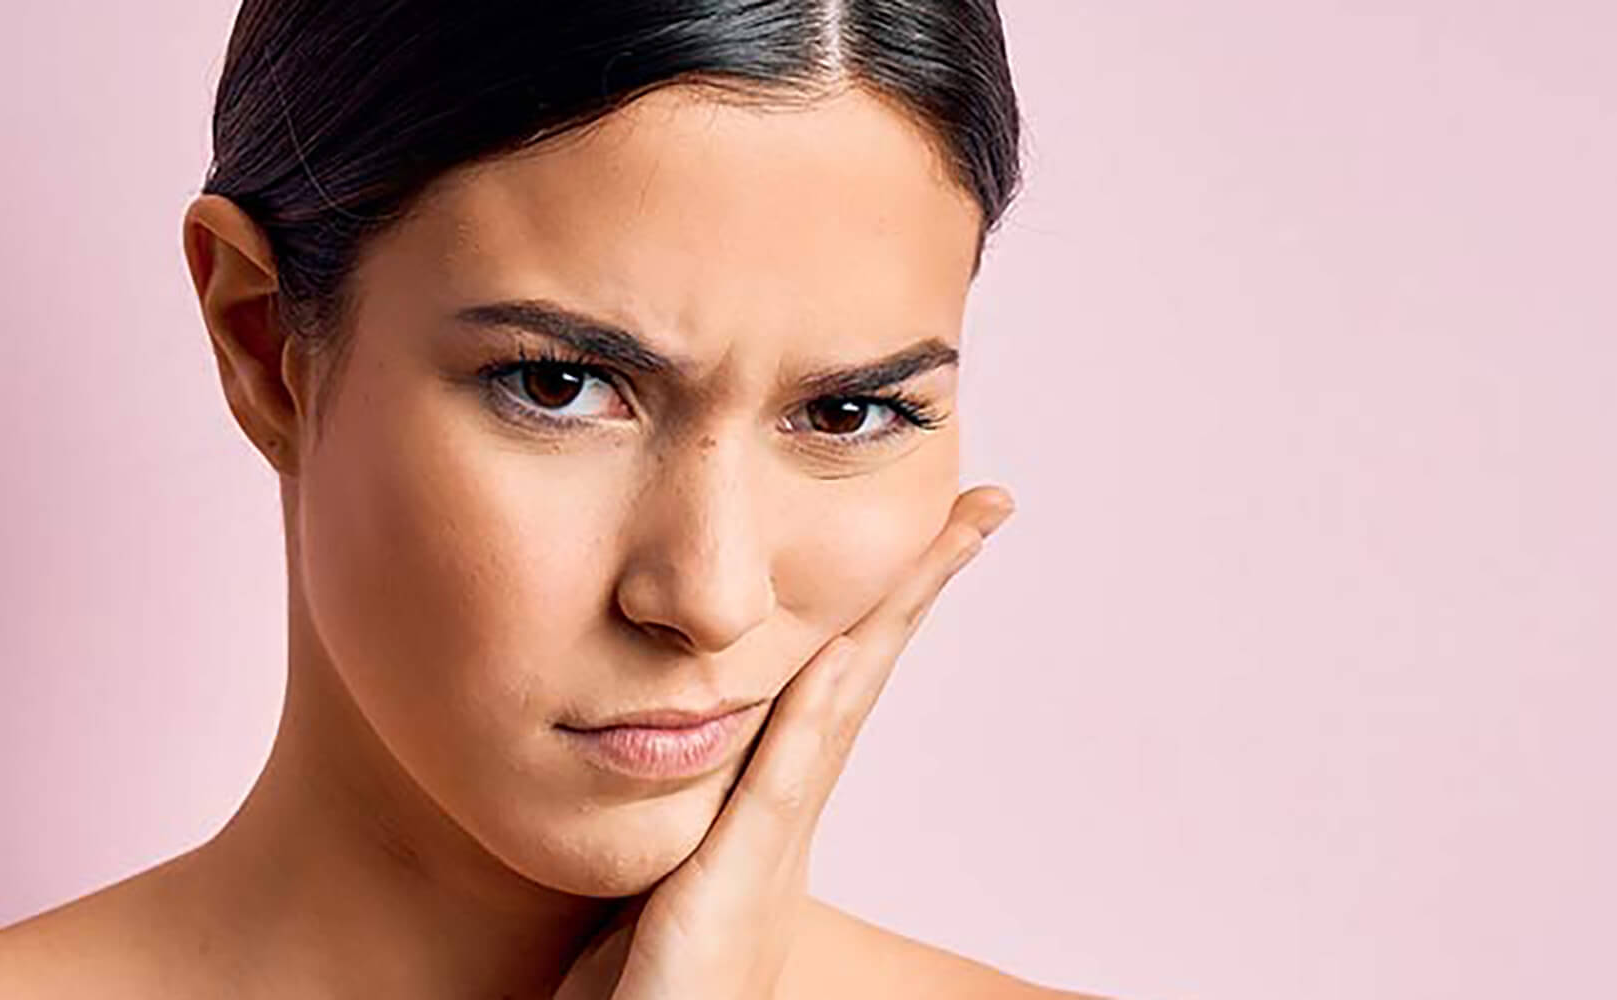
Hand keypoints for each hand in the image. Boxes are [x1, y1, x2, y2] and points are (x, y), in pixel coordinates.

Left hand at [553, 484, 1018, 999]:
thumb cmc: (632, 995)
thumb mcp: (650, 881)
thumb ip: (669, 818)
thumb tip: (653, 744)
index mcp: (766, 818)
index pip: (831, 686)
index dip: (876, 607)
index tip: (925, 532)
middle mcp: (787, 828)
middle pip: (862, 678)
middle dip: (918, 588)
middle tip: (984, 505)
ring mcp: (772, 857)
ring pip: (842, 710)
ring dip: (894, 620)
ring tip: (950, 538)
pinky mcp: (736, 890)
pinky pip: (783, 782)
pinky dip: (819, 712)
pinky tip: (846, 649)